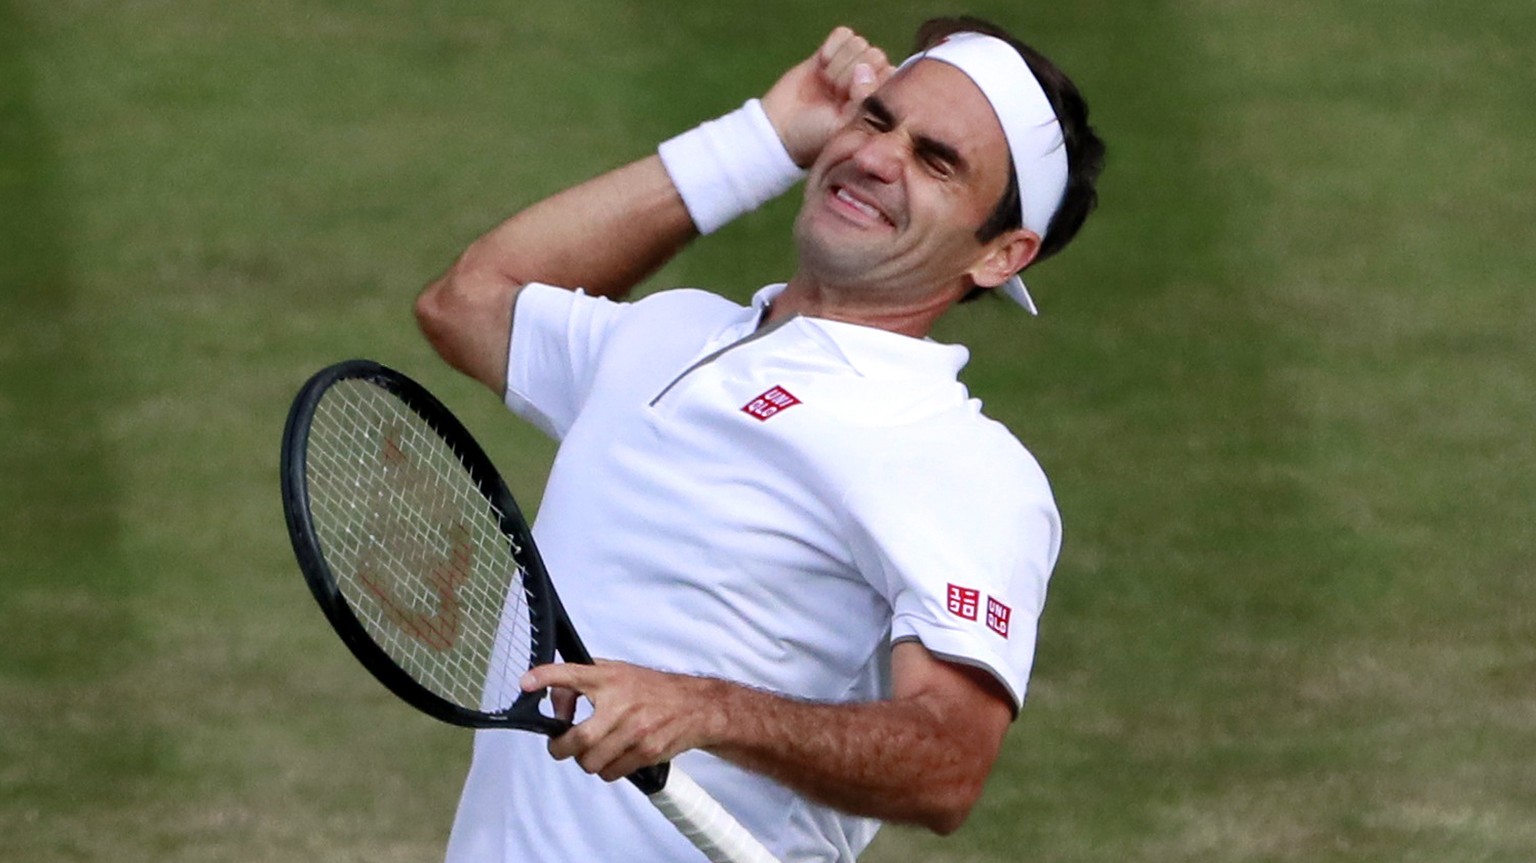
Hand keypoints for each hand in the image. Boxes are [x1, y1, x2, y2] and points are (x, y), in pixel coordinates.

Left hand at [522, 660, 723, 781]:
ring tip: (597, 750)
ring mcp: (634, 730)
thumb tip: (555, 705)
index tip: (525, 683)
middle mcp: (620, 703)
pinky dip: (608, 769)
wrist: (695, 706)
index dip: (545, 677)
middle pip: (577, 740)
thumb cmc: (652, 689)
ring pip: (591, 762)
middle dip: (562, 748)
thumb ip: (584, 682)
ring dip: (587, 761)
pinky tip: (617, 755)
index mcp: (609, 679)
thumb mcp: (617, 673)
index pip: (571, 674)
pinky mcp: (646, 751)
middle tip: (561, 746)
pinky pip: (611, 772)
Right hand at [761, 26, 892, 167]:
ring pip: (858, 43)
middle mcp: (867, 80)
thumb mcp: (846, 127)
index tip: (848, 105)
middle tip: (834, 95)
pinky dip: (831, 48)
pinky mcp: (831, 52)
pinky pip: (843, 34)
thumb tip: (864, 67)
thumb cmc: (815, 135)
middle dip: (851, 75)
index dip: (869, 85)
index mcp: (878, 102)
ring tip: (826, 84)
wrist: (780, 129)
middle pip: (875, 55)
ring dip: (838, 64)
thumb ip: (865, 100)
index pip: (891, 75)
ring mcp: (850, 65)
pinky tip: (820, 65)